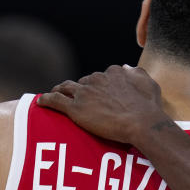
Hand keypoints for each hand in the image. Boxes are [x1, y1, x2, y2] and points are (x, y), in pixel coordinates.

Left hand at [37, 65, 166, 143]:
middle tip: (76, 98)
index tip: (96, 91)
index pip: (101, 76)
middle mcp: (97, 79)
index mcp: (113, 73)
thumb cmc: (149, 107)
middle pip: (83, 82)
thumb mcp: (149, 83)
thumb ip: (137, 72)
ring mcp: (85, 94)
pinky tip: (41, 103)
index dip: (97, 84)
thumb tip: (126, 67)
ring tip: (54, 94)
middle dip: (79, 89)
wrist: (142, 123)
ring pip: (66, 88)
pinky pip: (55, 101)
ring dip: (59, 90)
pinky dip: (46, 100)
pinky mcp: (76, 108)